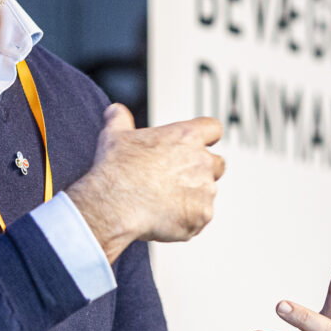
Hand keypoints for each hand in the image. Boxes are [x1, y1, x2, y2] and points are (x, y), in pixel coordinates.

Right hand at [66, 104, 225, 261]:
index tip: (197, 144)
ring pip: (208, 193)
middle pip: (217, 163)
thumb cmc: (116, 169)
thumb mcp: (114, 135)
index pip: (213, 128)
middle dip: (202, 171)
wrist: (115, 205)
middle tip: (176, 178)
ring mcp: (205, 190)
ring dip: (192, 197)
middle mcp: (202, 161)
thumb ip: (119, 119)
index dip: (206, 136)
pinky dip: (187, 219)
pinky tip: (164, 217)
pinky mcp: (202, 215)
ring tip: (163, 201)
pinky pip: (200, 217)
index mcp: (186, 136)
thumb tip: (115, 110)